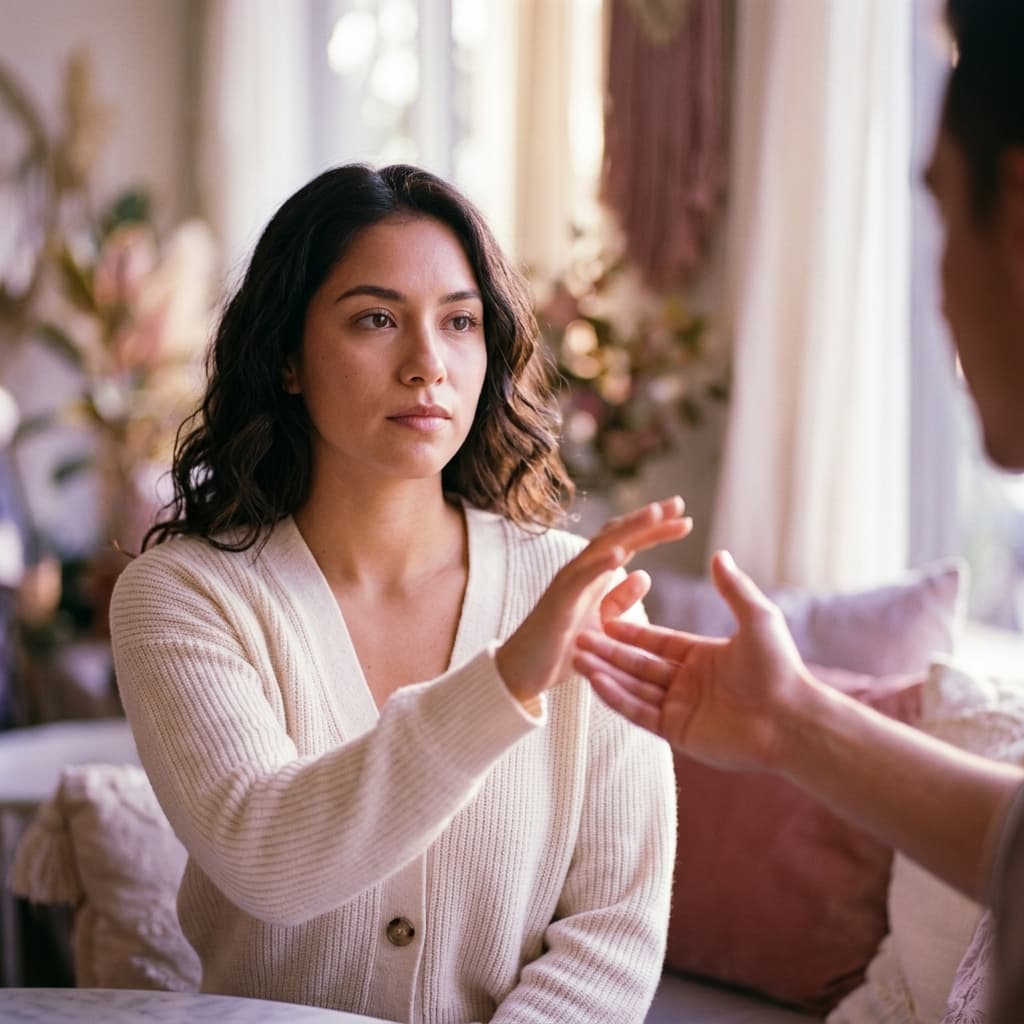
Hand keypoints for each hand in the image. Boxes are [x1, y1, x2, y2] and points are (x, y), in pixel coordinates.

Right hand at [496, 497, 691, 705]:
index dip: (654, 529)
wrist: (524, 672)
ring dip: (629, 529)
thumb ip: (619, 600)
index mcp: (593, 575)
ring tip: (655, 513)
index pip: (627, 542)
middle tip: (679, 503)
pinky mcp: (558, 602)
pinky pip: (581, 579)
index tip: (685, 519)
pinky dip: (600, 564)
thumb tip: (645, 575)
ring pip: (601, 547)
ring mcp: (568, 583)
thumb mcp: (600, 623)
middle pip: (618, 535)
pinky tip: (620, 554)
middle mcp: (581, 571)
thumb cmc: (561, 648)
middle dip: (649, 519)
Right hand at [573, 549, 815, 771]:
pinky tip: (596, 681)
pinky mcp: (677, 732)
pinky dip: (617, 697)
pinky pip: (639, 712)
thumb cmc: (780, 667)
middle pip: (639, 664)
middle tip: (579, 639)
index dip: (630, 632)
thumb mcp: (756, 618)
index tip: (604, 620)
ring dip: (606, 672)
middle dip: (608, 652)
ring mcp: (681, 709)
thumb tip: (719, 555)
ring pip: (634, 687)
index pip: (658, 642)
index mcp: (703, 657)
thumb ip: (733, 588)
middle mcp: (688, 683)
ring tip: (578, 658)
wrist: (792, 720)